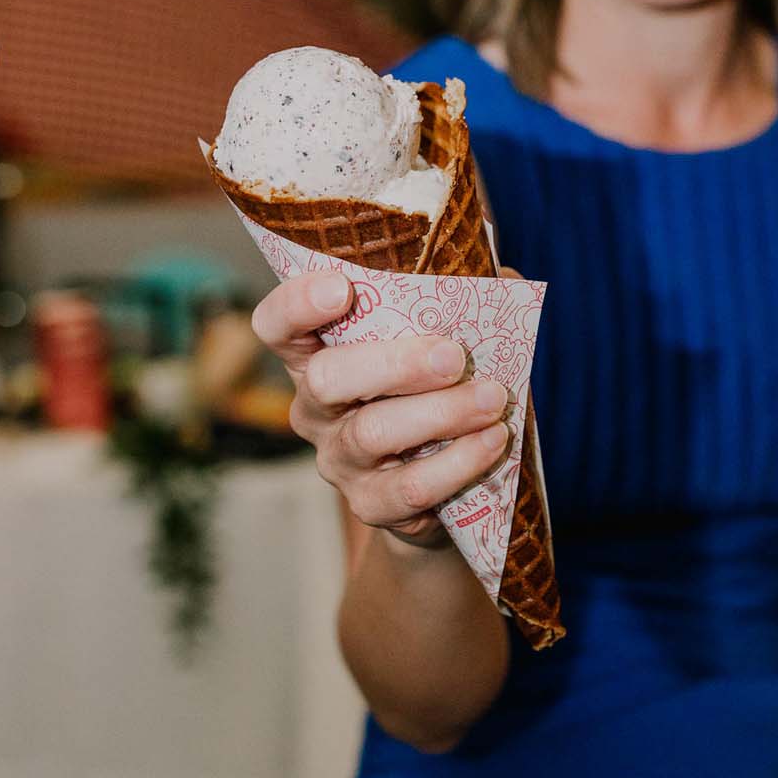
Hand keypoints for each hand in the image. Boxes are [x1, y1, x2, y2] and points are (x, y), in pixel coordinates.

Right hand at [251, 271, 511, 542]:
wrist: (444, 487)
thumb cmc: (437, 390)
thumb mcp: (437, 340)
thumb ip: (458, 301)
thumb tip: (499, 274)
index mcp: (319, 353)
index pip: (278, 324)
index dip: (296, 303)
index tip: (342, 288)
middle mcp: (315, 407)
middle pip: (325, 378)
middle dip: (393, 363)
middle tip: (453, 356)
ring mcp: (338, 459)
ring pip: (372, 433)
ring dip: (441, 412)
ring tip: (492, 398)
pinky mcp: (370, 504)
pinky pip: (410, 487)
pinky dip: (458, 461)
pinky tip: (493, 440)